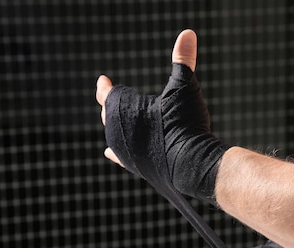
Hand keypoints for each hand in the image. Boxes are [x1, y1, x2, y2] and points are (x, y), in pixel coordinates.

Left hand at [95, 29, 228, 204]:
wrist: (191, 164)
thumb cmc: (186, 124)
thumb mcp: (184, 87)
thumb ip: (183, 60)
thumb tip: (187, 33)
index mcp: (123, 108)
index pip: (108, 93)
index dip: (106, 86)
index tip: (103, 80)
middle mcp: (118, 130)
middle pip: (109, 114)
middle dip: (111, 104)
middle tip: (111, 98)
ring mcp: (124, 151)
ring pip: (113, 135)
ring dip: (114, 126)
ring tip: (114, 121)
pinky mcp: (134, 167)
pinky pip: (118, 156)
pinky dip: (114, 151)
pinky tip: (109, 153)